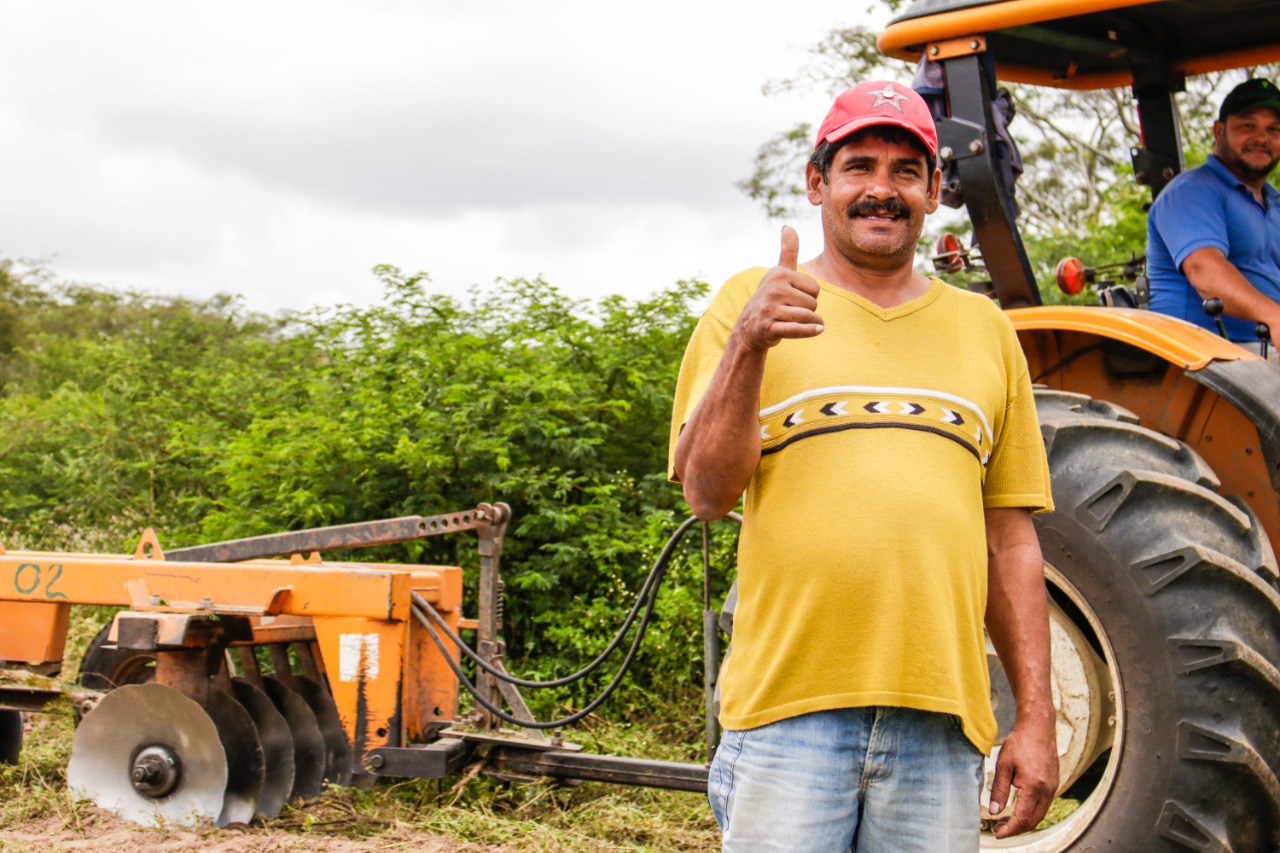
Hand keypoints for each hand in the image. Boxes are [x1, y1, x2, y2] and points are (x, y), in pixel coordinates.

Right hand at [733, 226, 823, 350]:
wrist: (749, 327)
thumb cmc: (770, 298)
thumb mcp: (778, 273)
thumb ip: (788, 251)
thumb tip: (788, 226)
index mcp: (778, 274)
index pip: (815, 288)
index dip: (809, 297)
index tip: (793, 299)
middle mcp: (773, 289)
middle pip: (813, 303)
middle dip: (807, 311)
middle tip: (789, 312)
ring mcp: (770, 309)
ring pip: (808, 317)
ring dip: (808, 324)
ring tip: (793, 322)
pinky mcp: (769, 328)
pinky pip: (798, 329)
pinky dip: (810, 331)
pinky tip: (819, 330)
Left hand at [988, 721, 1057, 837]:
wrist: (1038, 728)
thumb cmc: (1020, 743)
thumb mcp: (1003, 765)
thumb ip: (998, 790)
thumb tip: (994, 811)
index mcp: (1034, 787)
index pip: (1023, 818)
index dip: (1010, 829)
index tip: (998, 833)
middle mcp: (1047, 790)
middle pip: (1033, 821)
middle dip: (1016, 828)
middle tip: (999, 828)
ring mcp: (1052, 788)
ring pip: (1040, 814)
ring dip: (1024, 821)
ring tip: (1005, 820)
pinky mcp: (1053, 784)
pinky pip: (1044, 805)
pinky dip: (1031, 812)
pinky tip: (1018, 808)